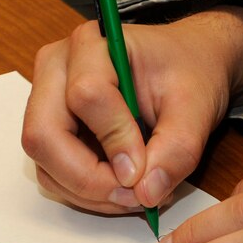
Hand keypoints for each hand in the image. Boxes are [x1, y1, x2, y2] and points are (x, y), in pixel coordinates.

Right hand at [22, 7, 242, 212]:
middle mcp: (57, 69)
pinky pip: (53, 172)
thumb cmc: (190, 74)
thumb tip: (146, 193)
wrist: (190, 67)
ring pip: (46, 162)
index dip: (115, 141)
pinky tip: (124, 188)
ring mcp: (47, 102)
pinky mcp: (52, 131)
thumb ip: (177, 149)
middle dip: (90, 179)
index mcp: (93, 45)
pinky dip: (87, 192)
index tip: (145, 172)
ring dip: (90, 191)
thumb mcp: (197, 107)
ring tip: (138, 194)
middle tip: (136, 197)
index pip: (86, 97)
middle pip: (45, 135)